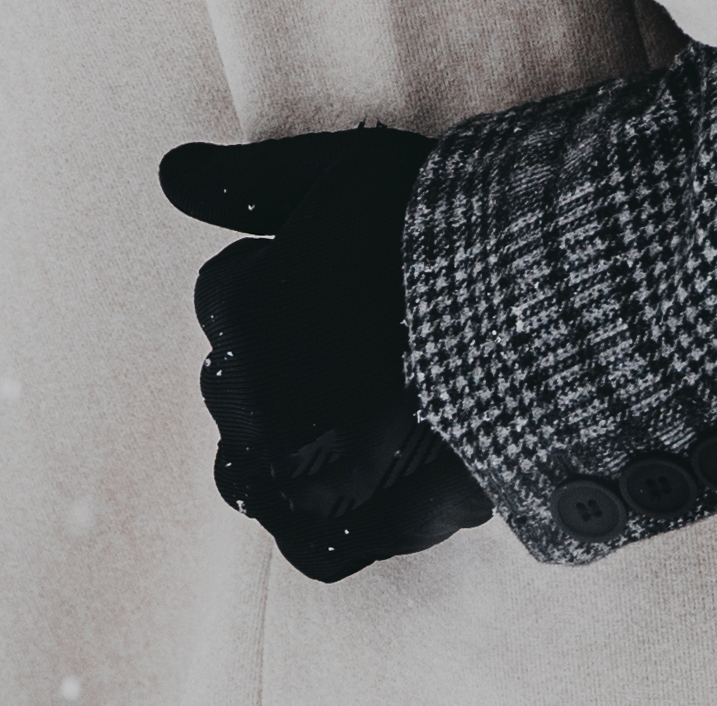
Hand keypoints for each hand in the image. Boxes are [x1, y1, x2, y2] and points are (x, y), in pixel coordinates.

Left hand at [160, 128, 495, 582]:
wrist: (546, 301)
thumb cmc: (444, 225)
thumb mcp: (343, 173)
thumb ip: (248, 184)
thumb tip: (171, 172)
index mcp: (245, 308)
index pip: (227, 290)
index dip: (279, 270)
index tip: (337, 268)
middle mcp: (258, 397)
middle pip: (231, 381)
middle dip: (274, 357)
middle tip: (352, 334)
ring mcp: (303, 470)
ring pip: (250, 469)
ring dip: (284, 439)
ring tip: (351, 407)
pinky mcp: (358, 525)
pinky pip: (314, 544)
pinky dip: (327, 519)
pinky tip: (363, 478)